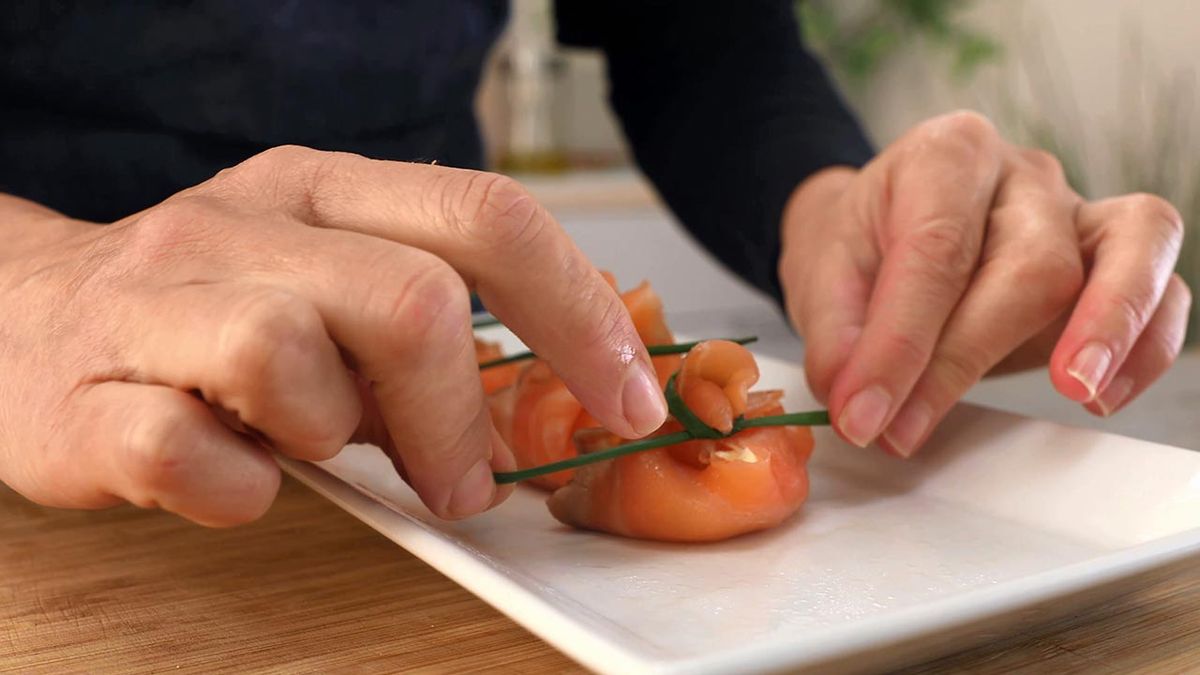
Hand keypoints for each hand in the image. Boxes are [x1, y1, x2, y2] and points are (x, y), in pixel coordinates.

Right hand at [0, 146, 666, 525]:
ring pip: (296, 360)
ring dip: (333, 437)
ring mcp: (161, 301)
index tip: (627, 401)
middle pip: (412, 303)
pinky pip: (192, 453)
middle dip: (458, 418)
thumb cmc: (208, 312)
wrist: (23, 322)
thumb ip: (428, 324)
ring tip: (305, 444)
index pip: (490, 218)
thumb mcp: (328, 281)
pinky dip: (238, 487)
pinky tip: (234, 472)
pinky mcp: (92, 395)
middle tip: (460, 483)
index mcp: (326, 191)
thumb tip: (553, 393)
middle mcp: (248, 223)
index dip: (579, 314)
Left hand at [779, 111, 1189, 455]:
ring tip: (1077, 389)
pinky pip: (1166, 288)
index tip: (864, 414)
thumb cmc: (859, 245)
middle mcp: (1023, 174)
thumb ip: (837, 340)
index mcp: (945, 155)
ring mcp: (1078, 210)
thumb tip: (859, 406)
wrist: (881, 224)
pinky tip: (1103, 397)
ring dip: (1108, 324)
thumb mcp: (822, 278)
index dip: (901, 344)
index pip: (935, 250)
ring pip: (1129, 248)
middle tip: (904, 428)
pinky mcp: (1112, 258)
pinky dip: (1148, 344)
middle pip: (1029, 263)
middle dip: (965, 358)